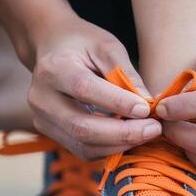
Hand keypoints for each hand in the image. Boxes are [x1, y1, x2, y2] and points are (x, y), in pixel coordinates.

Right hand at [25, 13, 160, 158]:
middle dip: (123, 132)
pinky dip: (111, 148)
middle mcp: (41, 98)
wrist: (52, 49)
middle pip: (82, 126)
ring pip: (83, 145)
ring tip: (147, 133)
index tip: (147, 109)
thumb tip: (148, 104)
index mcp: (53, 68)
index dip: (118, 103)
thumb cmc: (83, 44)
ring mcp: (42, 119)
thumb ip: (126, 74)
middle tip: (154, 129)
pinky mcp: (50, 133)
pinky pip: (83, 150)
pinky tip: (131, 138)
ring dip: (120, 144)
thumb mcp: (107, 47)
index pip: (85, 89)